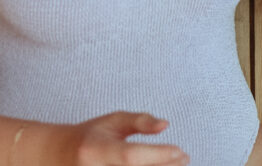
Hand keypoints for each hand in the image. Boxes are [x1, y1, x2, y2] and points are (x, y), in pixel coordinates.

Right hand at [47, 112, 187, 164]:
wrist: (57, 156)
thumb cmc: (91, 136)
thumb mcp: (114, 121)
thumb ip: (141, 121)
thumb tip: (166, 125)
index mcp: (96, 150)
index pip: (130, 156)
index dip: (158, 155)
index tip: (181, 151)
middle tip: (184, 158)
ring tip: (177, 165)